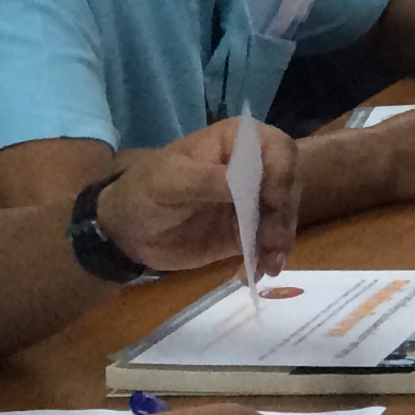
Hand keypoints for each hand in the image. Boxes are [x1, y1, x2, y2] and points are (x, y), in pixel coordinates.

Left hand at [96, 121, 300, 277]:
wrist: (125, 233)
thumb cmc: (144, 193)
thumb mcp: (169, 181)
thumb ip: (207, 180)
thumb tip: (244, 184)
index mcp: (236, 142)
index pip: (277, 149)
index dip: (282, 173)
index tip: (272, 202)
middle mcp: (253, 167)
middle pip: (288, 185)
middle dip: (284, 215)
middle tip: (272, 244)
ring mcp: (252, 201)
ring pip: (284, 215)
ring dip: (281, 240)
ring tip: (269, 265)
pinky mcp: (246, 231)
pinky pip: (268, 242)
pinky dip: (269, 257)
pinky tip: (259, 271)